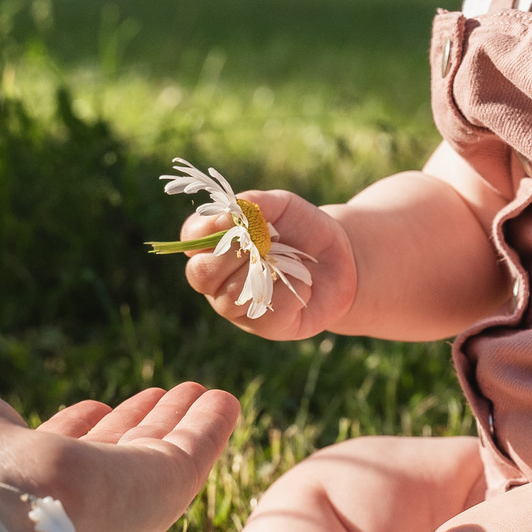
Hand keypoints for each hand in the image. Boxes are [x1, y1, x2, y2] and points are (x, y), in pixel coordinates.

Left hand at [0, 374, 240, 531]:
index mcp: (17, 483)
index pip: (56, 453)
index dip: (77, 427)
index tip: (95, 407)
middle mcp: (70, 498)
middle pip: (114, 457)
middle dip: (137, 425)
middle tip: (160, 397)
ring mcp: (117, 500)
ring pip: (155, 457)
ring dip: (180, 423)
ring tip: (202, 394)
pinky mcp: (159, 492)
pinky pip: (191, 455)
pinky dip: (210, 428)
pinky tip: (226, 401)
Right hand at [177, 189, 355, 340]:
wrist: (341, 259)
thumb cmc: (302, 229)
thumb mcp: (282, 206)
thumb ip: (256, 204)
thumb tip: (232, 210)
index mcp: (216, 247)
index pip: (190, 240)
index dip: (202, 231)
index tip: (229, 219)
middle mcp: (220, 281)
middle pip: (200, 274)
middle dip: (229, 255)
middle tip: (261, 242)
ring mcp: (240, 308)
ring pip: (228, 298)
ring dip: (260, 273)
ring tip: (287, 261)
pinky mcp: (268, 327)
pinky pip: (265, 314)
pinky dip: (288, 293)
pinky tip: (303, 283)